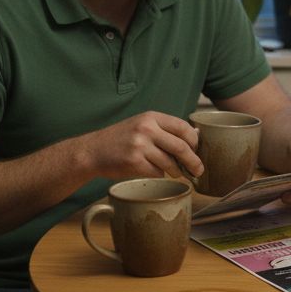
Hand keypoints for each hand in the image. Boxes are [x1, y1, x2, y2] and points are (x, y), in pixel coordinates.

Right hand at [87, 111, 201, 179]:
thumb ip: (164, 130)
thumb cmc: (121, 139)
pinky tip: (150, 170)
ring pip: (170, 163)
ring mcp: (140, 146)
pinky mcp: (134, 162)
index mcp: (151, 117)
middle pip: (181, 147)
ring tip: (174, 172)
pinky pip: (157, 172)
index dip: (194, 141)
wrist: (92, 150)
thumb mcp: (142, 125)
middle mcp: (147, 129)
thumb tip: (195, 138)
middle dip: (193, 161)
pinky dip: (158, 174)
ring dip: (176, 171)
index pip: (183, 127)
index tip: (197, 150)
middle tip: (198, 170)